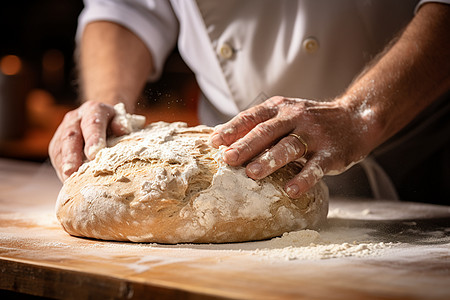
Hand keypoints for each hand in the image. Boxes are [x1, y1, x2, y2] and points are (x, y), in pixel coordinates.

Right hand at [49, 101, 130, 181]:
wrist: (98, 117)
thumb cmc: (114, 123)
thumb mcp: (121, 120)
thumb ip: (122, 123)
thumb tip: (122, 130)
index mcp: (93, 109)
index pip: (92, 123)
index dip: (93, 138)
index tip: (94, 154)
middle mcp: (75, 119)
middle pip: (71, 136)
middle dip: (71, 155)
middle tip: (72, 171)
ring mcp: (62, 131)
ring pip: (60, 148)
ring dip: (64, 166)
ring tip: (68, 181)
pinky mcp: (56, 144)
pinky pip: (56, 157)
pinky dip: (61, 170)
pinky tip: (68, 182)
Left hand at [210, 96, 370, 197]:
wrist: (354, 119)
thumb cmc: (310, 121)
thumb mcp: (284, 113)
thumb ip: (258, 124)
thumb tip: (220, 136)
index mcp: (280, 108)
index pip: (252, 117)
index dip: (232, 129)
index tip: (214, 142)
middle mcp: (295, 117)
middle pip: (267, 131)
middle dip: (246, 146)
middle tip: (228, 159)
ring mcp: (314, 134)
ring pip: (289, 147)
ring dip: (270, 160)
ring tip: (253, 174)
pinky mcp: (331, 152)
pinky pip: (316, 167)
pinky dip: (303, 179)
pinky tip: (291, 190)